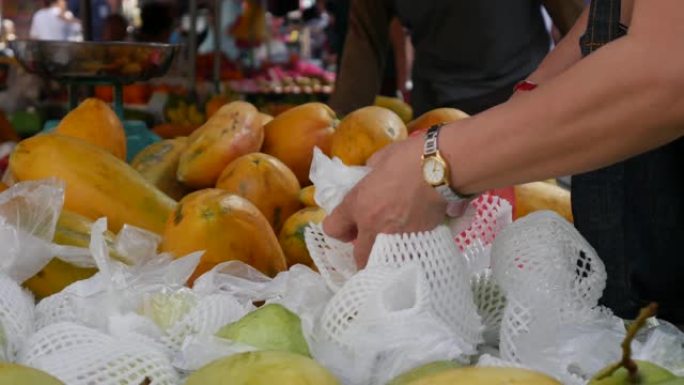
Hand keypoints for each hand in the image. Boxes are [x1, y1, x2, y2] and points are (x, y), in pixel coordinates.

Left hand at [322, 135, 447, 267]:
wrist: (442, 169)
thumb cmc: (410, 157)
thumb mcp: (382, 158)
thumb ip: (372, 169)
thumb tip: (373, 172)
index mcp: (358, 204)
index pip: (332, 228)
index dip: (340, 227)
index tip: (350, 225)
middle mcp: (373, 226)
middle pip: (358, 256)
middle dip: (363, 250)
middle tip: (371, 240)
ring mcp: (396, 238)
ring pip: (383, 262)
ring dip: (385, 256)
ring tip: (393, 247)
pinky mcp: (419, 241)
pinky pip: (407, 254)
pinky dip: (408, 251)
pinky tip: (413, 242)